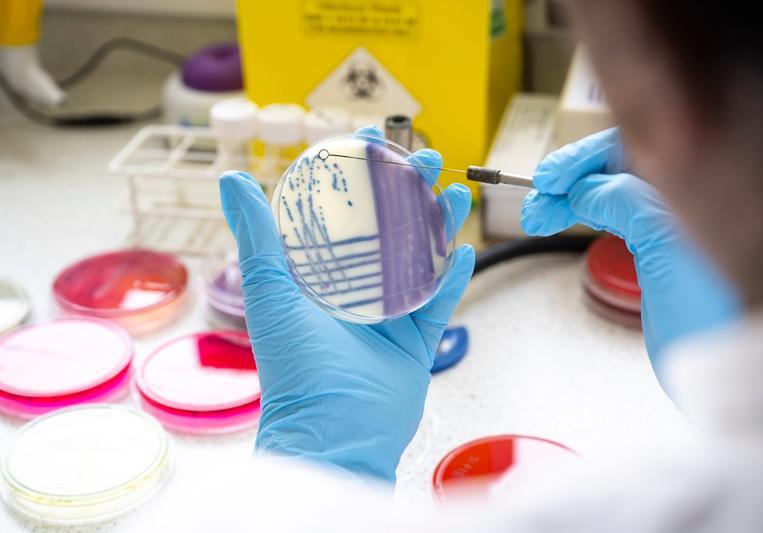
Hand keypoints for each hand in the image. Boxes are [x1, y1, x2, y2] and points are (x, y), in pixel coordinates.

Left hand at [219, 127, 474, 481]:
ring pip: (420, 258)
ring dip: (440, 223)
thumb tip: (233, 179)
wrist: (332, 434)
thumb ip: (258, 234)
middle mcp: (354, 291)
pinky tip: (464, 248)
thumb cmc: (295, 367)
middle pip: (388, 227)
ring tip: (457, 191)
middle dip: (410, 190)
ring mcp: (387, 316)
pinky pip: (440, 303)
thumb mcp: (270, 290)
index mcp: (318, 276)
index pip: (341, 212)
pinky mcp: (415, 342)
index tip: (370, 138)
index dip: (357, 174)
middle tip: (428, 157)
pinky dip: (453, 276)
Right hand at [521, 128, 739, 379]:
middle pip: (618, 167)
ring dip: (570, 198)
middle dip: (570, 181)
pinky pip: (617, 213)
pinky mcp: (662, 245)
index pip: (634, 147)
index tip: (549, 178)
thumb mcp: (664, 246)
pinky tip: (565, 218)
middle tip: (536, 204)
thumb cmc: (718, 314)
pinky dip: (586, 213)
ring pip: (611, 191)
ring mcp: (674, 220)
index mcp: (700, 185)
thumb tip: (585, 187)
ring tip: (538, 217)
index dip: (585, 158)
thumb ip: (625, 202)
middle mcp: (688, 196)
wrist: (729, 368)